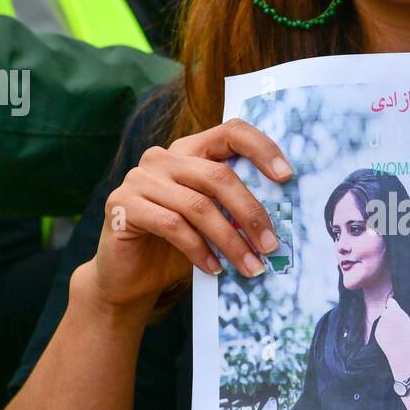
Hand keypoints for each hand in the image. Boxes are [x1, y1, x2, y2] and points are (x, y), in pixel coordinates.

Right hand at [93, 118, 292, 309]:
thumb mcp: (213, 221)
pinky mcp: (122, 204)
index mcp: (190, 151)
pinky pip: (172, 225)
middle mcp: (163, 157)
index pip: (231, 132)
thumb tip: (283, 218)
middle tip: (271, 246)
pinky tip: (215, 269)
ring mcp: (140, 178)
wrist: (128, 277)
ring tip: (250, 267)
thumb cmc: (178, 247)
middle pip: (218, 175)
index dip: (262, 149)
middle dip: (250, 213)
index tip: (287, 177)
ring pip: (198, 206)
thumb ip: (235, 207)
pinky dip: (199, 251)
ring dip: (230, 241)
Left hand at [374, 297, 409, 378]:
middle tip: (396, 325)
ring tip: (394, 333)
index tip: (394, 310)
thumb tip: (390, 302)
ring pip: (382, 320)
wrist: (399, 352)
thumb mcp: (407, 321)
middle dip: (389, 315)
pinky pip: (380, 327)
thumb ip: (398, 311)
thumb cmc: (406, 336)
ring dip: (386, 323)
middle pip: (385, 311)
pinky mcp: (376, 331)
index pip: (390, 302)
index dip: (392, 306)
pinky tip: (389, 337)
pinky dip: (383, 331)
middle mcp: (386, 317)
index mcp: (395, 313)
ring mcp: (380, 324)